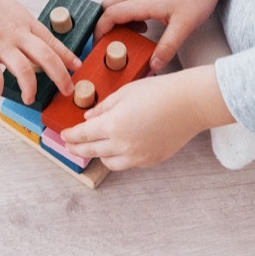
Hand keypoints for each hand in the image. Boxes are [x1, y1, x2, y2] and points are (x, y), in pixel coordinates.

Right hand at [0, 0, 80, 103]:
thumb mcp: (8, 8)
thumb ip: (19, 25)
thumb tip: (25, 41)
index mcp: (24, 22)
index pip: (52, 41)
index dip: (66, 55)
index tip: (76, 66)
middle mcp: (16, 34)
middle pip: (47, 57)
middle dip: (60, 76)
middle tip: (67, 90)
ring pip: (25, 70)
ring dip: (30, 88)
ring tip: (30, 99)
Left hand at [60, 66, 233, 169]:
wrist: (191, 104)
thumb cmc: (160, 92)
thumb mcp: (125, 93)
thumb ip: (104, 107)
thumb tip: (89, 118)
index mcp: (113, 125)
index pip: (83, 135)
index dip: (70, 136)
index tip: (63, 135)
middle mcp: (123, 144)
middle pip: (91, 151)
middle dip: (77, 148)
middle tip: (69, 146)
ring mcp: (138, 156)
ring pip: (109, 162)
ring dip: (99, 154)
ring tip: (95, 147)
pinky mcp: (151, 160)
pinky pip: (128, 163)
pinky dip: (119, 157)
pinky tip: (119, 147)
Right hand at [96, 0, 221, 73]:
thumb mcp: (185, 26)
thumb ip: (167, 48)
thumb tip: (153, 66)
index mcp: (142, 1)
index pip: (109, 15)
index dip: (100, 31)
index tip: (100, 45)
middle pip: (107, 6)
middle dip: (104, 24)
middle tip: (111, 42)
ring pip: (117, 0)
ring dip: (116, 18)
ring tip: (130, 35)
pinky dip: (127, 11)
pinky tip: (143, 23)